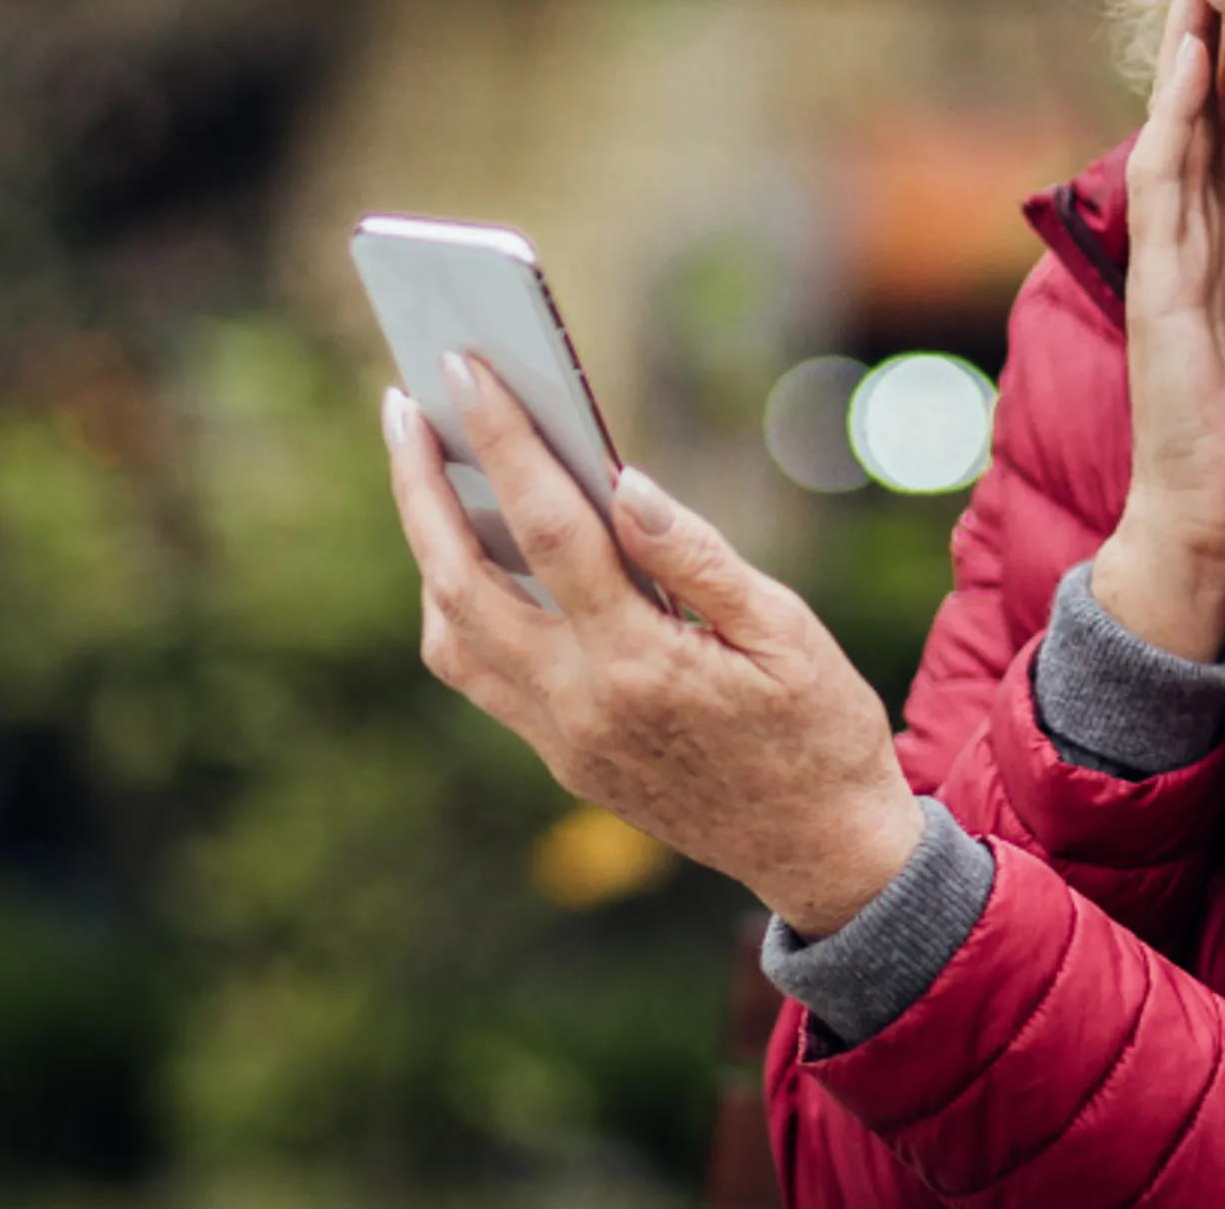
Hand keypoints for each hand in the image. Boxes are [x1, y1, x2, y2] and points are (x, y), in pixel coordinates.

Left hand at [386, 358, 924, 936]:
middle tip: (402, 408)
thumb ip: (697, 556)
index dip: (503, 441)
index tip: (466, 369)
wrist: (821, 854)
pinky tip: (474, 556)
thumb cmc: (820, 731)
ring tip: (426, 471)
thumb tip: (622, 482)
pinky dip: (458, 605)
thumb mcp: (785, 632)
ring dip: (426, 548)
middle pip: (461, 580)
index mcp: (642, 663)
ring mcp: (561, 738)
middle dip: (420, 487)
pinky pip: (479, 674)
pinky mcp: (561, 757)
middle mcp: (581, 704)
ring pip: (451, 635)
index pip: (550, 528)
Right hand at [1098, 0, 1224, 661]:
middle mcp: (1195, 241)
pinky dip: (1173, 122)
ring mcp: (1173, 262)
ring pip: (1177, 128)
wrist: (1224, 533)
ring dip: (1185, 46)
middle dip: (1213, 21)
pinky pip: (1168, 190)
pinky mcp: (1162, 291)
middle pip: (1201, 108)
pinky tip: (1184, 63)